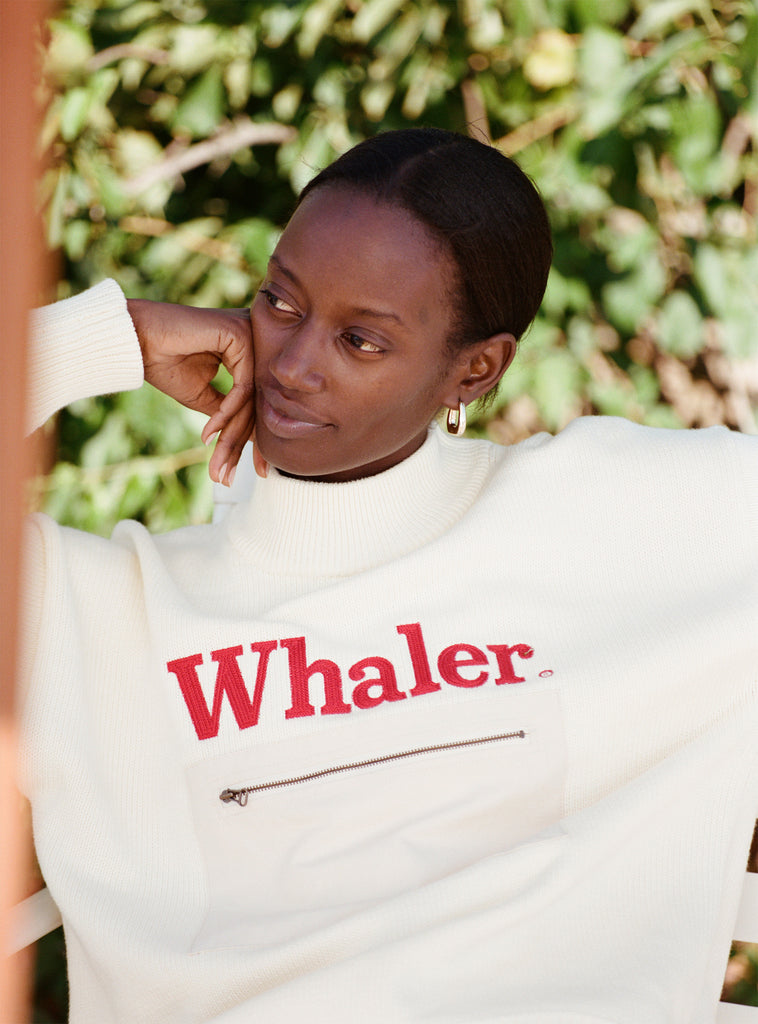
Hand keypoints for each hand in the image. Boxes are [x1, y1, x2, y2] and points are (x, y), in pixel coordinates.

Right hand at [127, 299, 266, 484]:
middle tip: (229, 478)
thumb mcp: (204, 397)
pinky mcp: (240, 335)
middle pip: (257, 402)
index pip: (259, 402)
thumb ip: (229, 412)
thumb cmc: (164, 363)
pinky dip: (226, 413)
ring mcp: (251, 336)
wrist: (135, 338)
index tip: (257, 472)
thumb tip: (252, 440)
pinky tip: (208, 433)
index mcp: (248, 353)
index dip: (255, 441)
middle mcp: (256, 342)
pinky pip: (242, 386)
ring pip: (251, 399)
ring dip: (229, 436)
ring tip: (216, 464)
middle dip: (241, 446)